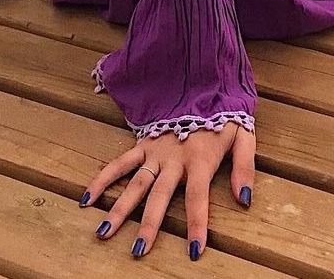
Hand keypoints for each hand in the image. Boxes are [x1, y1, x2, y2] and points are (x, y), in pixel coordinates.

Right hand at [82, 122, 254, 260]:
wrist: (203, 82)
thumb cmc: (224, 115)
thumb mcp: (244, 135)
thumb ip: (245, 167)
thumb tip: (244, 199)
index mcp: (200, 159)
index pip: (197, 198)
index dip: (196, 223)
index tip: (193, 251)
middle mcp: (174, 158)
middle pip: (160, 195)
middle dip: (149, 223)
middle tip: (138, 250)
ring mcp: (155, 151)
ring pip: (136, 183)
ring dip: (120, 208)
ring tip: (104, 232)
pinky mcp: (143, 144)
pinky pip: (120, 162)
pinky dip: (103, 178)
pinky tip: (89, 198)